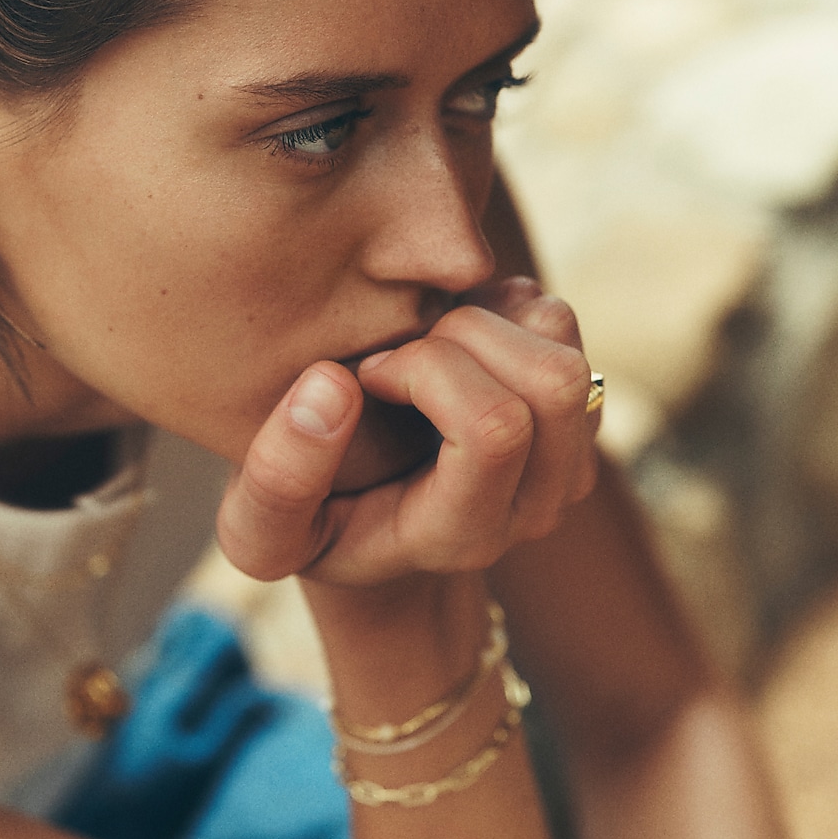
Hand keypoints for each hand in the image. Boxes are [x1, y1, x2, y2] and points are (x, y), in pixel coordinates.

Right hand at [216, 279, 599, 585]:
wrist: (373, 528)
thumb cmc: (314, 522)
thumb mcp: (263, 530)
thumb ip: (277, 476)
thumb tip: (334, 386)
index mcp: (465, 532)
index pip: (496, 430)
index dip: (426, 372)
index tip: (367, 376)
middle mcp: (535, 504)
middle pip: (550, 384)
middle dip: (462, 335)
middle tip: (399, 352)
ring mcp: (567, 459)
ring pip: (563, 350)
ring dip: (486, 320)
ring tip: (425, 341)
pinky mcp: (574, 411)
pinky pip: (557, 327)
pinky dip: (501, 307)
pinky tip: (451, 336)